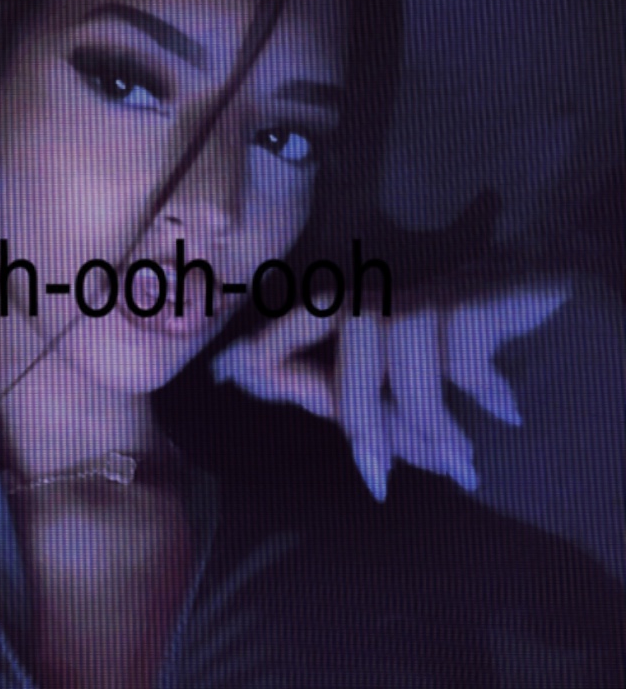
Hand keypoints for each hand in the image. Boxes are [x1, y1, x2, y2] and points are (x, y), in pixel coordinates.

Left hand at [211, 282, 570, 500]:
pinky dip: (483, 392)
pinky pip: (462, 355)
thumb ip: (331, 389)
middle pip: (356, 338)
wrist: (537, 292)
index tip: (234, 373)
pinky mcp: (479, 298)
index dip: (270, 345)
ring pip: (408, 354)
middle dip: (362, 413)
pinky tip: (504, 412)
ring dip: (431, 423)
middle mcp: (388, 295)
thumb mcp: (386, 376)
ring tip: (461, 462)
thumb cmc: (446, 343)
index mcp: (356, 311)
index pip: (303, 320)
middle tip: (377, 478)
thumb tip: (249, 381)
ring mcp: (432, 293)